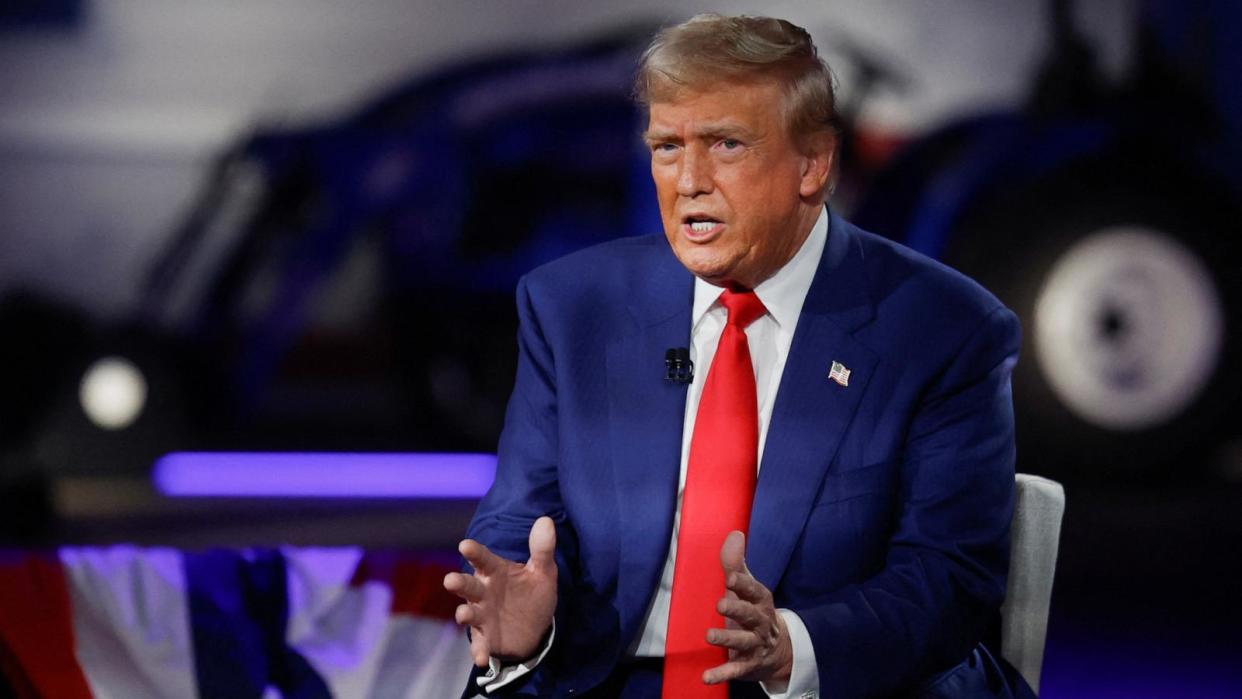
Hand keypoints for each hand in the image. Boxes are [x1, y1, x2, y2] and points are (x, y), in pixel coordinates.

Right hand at [443, 516, 557, 666]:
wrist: (537, 629)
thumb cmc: (533, 594)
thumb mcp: (543, 572)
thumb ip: (542, 549)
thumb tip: (546, 520)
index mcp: (495, 572)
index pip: (483, 558)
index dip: (474, 552)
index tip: (465, 545)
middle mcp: (484, 592)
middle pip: (468, 585)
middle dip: (459, 583)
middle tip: (450, 580)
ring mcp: (483, 615)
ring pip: (469, 613)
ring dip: (464, 613)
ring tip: (464, 614)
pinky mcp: (486, 638)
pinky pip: (479, 644)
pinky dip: (478, 650)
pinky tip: (481, 658)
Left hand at [703, 530, 793, 685]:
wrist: (777, 650)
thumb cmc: (754, 611)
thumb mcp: (747, 588)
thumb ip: (736, 564)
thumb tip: (734, 533)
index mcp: (761, 601)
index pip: (755, 590)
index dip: (744, 584)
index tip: (730, 577)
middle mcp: (761, 622)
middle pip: (750, 615)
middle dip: (737, 609)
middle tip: (720, 604)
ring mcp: (755, 644)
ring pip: (743, 641)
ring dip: (727, 639)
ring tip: (709, 636)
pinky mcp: (748, 664)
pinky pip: (735, 669)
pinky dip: (721, 673)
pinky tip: (706, 677)